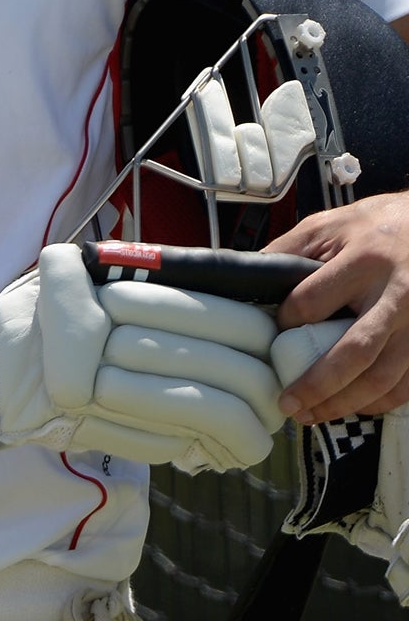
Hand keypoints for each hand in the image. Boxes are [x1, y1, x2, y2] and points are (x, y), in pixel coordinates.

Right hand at [0, 244, 285, 471]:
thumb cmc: (43, 323)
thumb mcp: (88, 279)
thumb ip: (150, 287)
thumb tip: (245, 321)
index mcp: (107, 277)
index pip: (211, 310)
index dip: (257, 338)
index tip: (274, 354)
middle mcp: (98, 317)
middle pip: (215, 360)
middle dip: (261, 392)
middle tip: (275, 407)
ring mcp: (92, 368)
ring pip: (198, 404)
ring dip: (241, 432)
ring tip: (254, 443)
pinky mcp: (86, 416)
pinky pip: (165, 436)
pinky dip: (198, 448)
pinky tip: (212, 453)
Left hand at [268, 190, 408, 421]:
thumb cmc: (376, 225)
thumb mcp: (328, 225)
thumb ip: (289, 250)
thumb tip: (246, 276)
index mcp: (363, 261)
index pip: (312, 302)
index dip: (286, 322)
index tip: (272, 333)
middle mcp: (395, 295)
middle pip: (353, 351)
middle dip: (317, 383)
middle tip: (287, 404)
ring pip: (383, 375)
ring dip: (346, 402)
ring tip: (313, 415)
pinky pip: (408, 382)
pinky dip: (381, 401)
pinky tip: (355, 407)